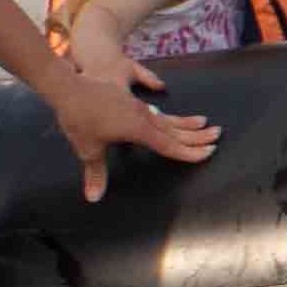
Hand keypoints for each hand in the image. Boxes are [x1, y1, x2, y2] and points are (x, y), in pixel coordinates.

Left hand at [36, 32, 217, 198]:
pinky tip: (167, 115)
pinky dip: (168, 116)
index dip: (189, 151)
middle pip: (175, 128)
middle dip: (197, 134)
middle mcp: (142, 116)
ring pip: (167, 117)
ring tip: (204, 122)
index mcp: (138, 129)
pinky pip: (155, 110)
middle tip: (217, 134)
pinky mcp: (129, 100)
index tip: (208, 153)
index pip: (169, 144)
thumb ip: (96, 173)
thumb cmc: (79, 119)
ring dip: (186, 122)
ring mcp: (137, 106)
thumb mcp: (88, 149)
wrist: (69, 88)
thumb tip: (94, 197)